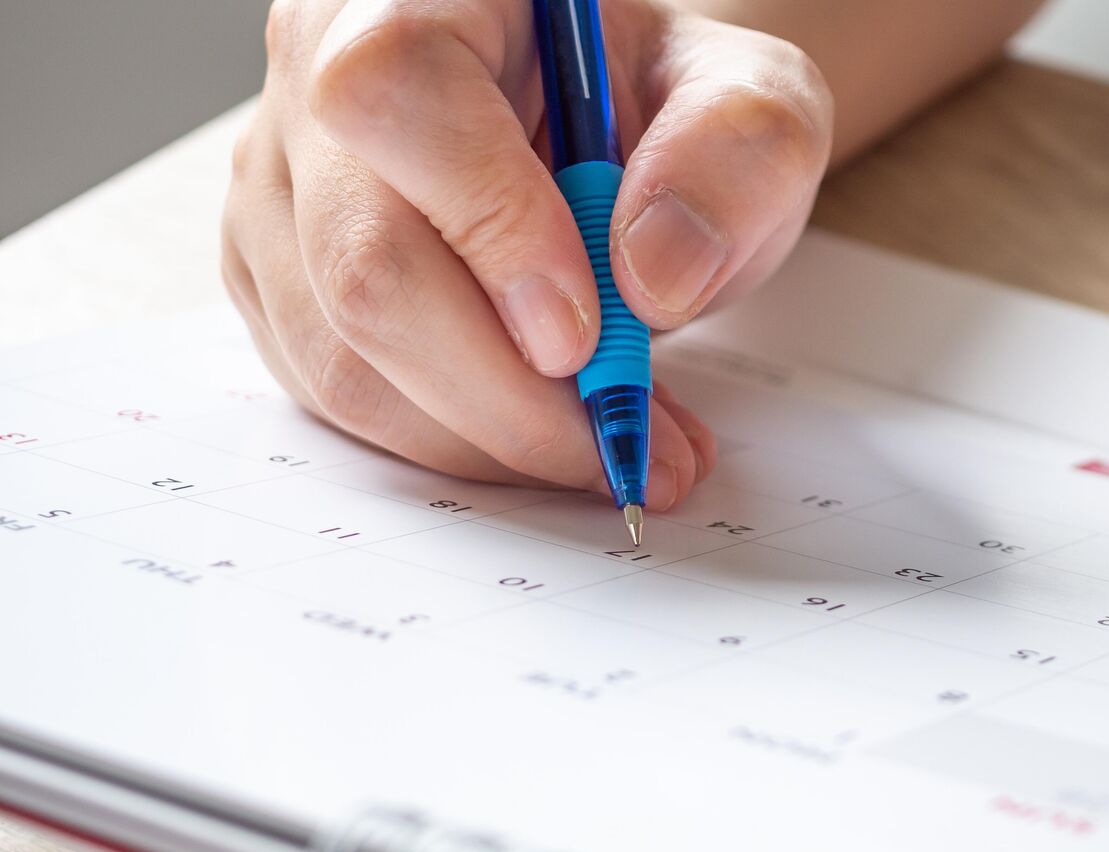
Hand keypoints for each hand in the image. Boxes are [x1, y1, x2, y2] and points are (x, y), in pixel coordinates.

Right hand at [223, 0, 832, 506]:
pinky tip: (549, 434)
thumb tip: (649, 277)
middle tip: (625, 440)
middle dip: (508, 392)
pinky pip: (345, 399)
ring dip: (493, 438)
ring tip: (616, 442)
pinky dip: (458, 445)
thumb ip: (736, 157)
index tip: (585, 336)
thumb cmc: (664, 109)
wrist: (617, 141)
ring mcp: (284, 190)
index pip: (402, 93)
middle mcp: (318, 76)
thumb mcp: (752, 103)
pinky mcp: (283, 284)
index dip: (491, 230)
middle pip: (362, 260)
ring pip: (346, 357)